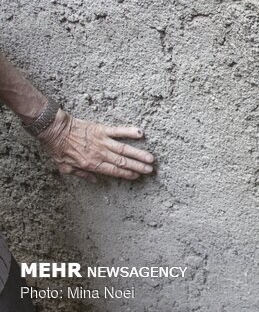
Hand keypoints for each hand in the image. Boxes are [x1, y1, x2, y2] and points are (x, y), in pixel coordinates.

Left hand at [37, 109, 154, 181]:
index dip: (127, 174)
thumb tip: (96, 181)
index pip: (114, 171)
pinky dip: (129, 132)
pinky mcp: (102, 130)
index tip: (137, 176)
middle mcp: (100, 154)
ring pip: (124, 149)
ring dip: (138, 154)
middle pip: (123, 162)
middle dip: (138, 167)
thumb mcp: (66, 168)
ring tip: (150, 158)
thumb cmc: (58, 149)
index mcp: (92, 164)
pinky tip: (141, 133)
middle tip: (150, 170)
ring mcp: (102, 141)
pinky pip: (118, 131)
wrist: (54, 130)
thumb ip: (82, 175)